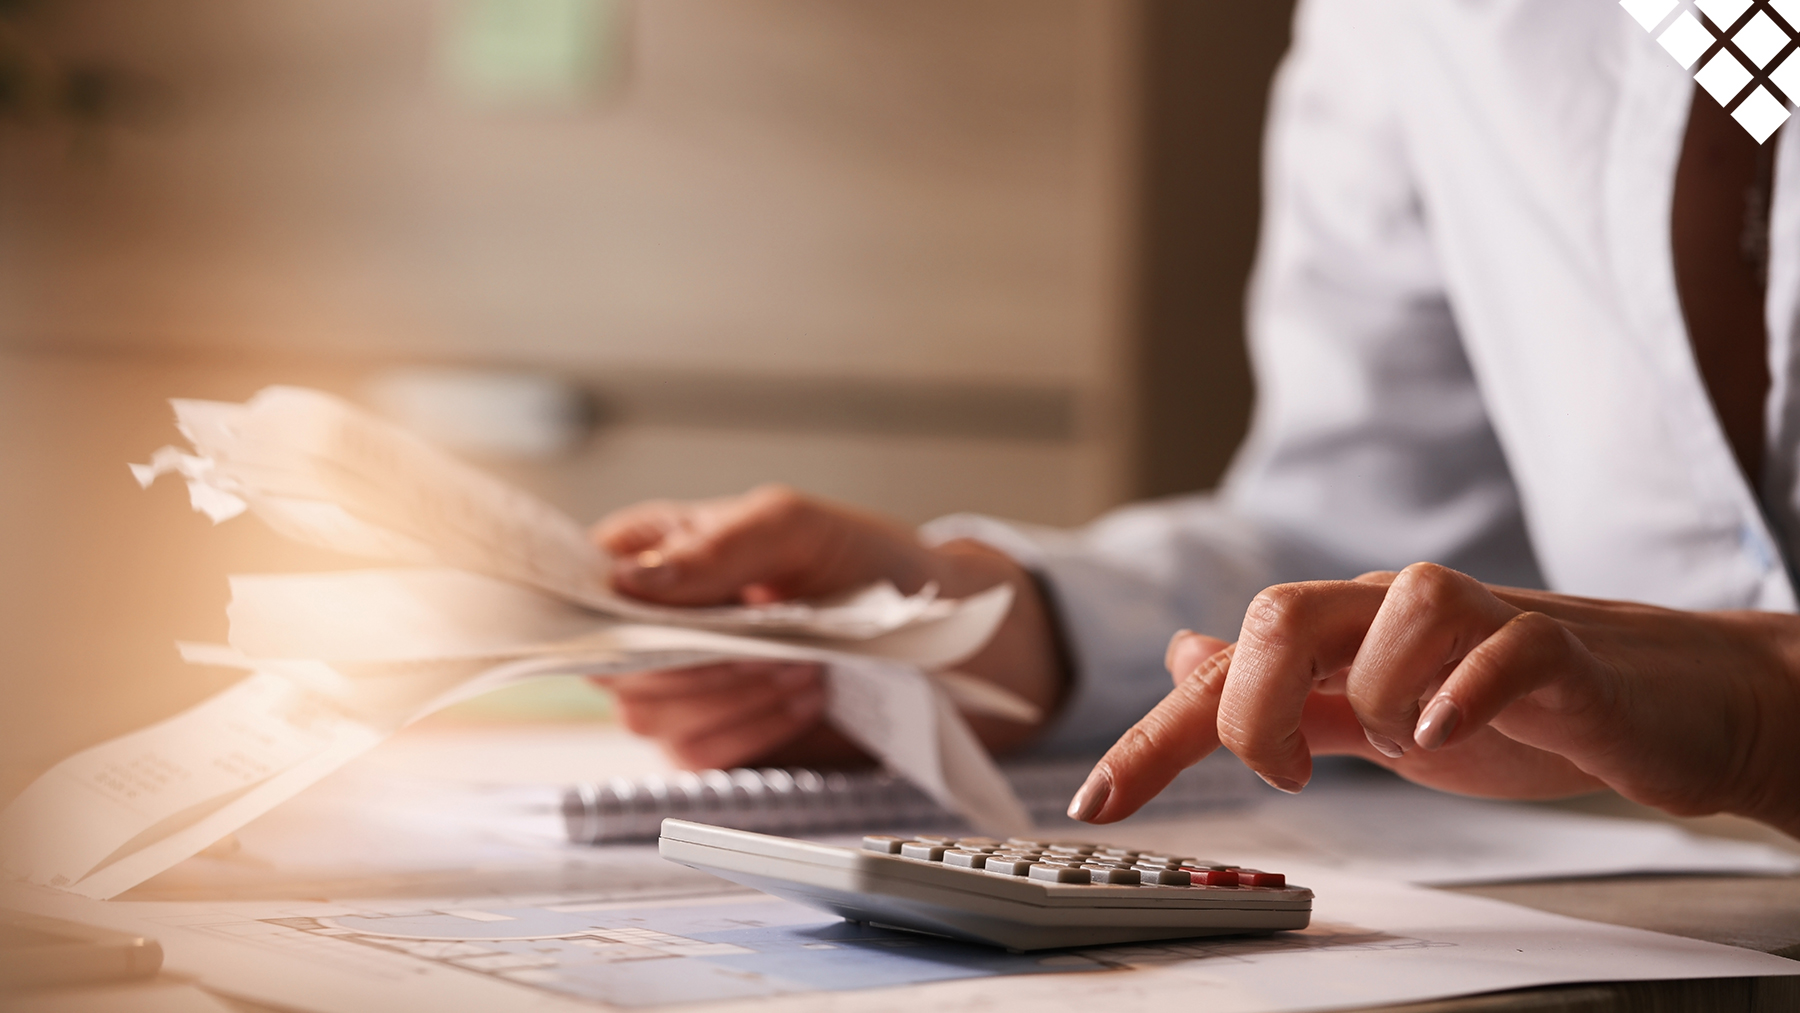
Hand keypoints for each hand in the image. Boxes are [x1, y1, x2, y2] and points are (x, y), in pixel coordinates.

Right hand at [590, 485, 1066, 767]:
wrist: (938, 636)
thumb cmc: (865, 563)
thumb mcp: (796, 526)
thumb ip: (715, 546)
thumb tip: (631, 583)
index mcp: (655, 551)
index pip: (581, 583)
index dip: (595, 608)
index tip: (646, 617)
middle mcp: (654, 622)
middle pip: (610, 663)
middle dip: (691, 661)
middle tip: (767, 642)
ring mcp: (680, 686)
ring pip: (647, 715)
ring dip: (730, 696)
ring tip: (801, 664)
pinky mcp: (713, 739)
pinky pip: (696, 754)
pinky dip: (750, 730)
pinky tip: (800, 697)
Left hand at [1070, 562, 1799, 837]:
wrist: (1662, 700)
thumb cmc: (1513, 704)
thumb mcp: (1370, 707)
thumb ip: (1279, 688)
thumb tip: (1183, 657)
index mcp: (1345, 635)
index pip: (1226, 669)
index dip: (1153, 735)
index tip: (1098, 802)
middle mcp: (1398, 614)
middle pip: (1283, 613)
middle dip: (1253, 705)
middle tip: (1287, 770)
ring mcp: (1482, 623)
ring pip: (1393, 610)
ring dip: (1379, 697)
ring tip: (1414, 740)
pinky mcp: (1561, 650)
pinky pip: (1505, 644)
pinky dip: (1465, 686)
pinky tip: (1445, 730)